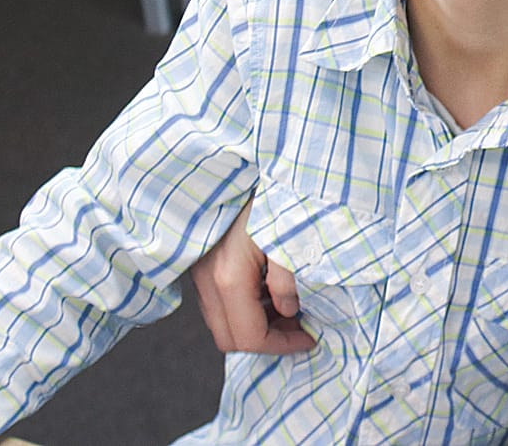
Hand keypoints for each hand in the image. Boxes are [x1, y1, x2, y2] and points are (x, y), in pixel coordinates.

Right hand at [188, 199, 313, 353]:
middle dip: (267, 340)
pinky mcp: (200, 263)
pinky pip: (220, 301)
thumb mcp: (289, 236)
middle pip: (229, 338)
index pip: (248, 338)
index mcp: (228, 278)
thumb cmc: (269, 194)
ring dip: (255, 323)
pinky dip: (245, 306)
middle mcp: (206, 280)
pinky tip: (269, 289)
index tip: (309, 336)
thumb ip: (289, 278)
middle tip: (300, 326)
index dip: (282, 345)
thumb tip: (288, 309)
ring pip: (222, 321)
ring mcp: (198, 272)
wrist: (237, 163)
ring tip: (289, 307)